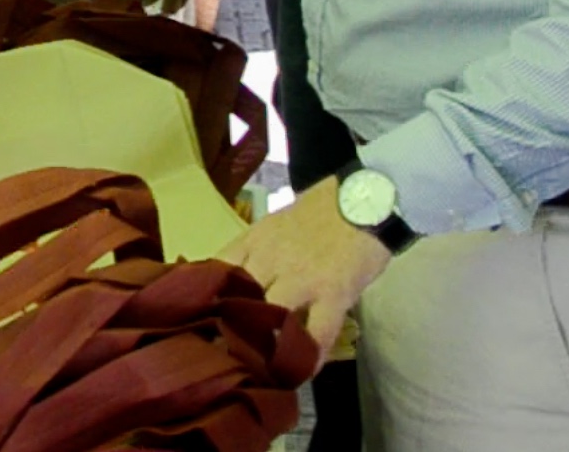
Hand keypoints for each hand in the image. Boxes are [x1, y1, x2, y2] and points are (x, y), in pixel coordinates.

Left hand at [219, 176, 391, 372]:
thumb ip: (258, 248)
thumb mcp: (278, 222)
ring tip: (259, 367)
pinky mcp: (334, 293)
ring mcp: (302, 278)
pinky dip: (310, 354)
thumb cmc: (324, 208)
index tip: (200, 318)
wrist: (368, 198)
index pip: (217, 270)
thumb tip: (238, 276)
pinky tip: (302, 371)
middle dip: (229, 326)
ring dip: (265, 344)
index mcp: (255, 240)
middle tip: (225, 351)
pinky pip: (318, 331)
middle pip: (238, 299)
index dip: (206, 296)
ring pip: (271, 317)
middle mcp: (271, 259)